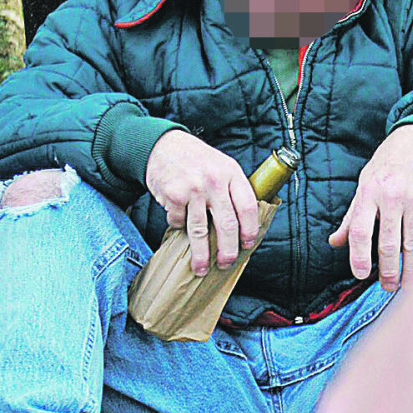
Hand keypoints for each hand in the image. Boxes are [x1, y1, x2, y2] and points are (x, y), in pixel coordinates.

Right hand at [145, 130, 258, 274]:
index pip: (248, 207)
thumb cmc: (196, 159)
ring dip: (201, 255)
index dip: (250, 230)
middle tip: (226, 263)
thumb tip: (243, 225)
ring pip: (201, 231)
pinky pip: (179, 222)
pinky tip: (179, 222)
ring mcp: (194, 189)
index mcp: (231, 172)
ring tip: (200, 268)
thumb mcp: (221, 165)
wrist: (163, 145)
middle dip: (227, 251)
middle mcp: (215, 181)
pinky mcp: (174, 196)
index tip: (247, 245)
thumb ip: (232, 189)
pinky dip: (179, 227)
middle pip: (227, 225)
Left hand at [328, 124, 412, 289]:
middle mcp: (392, 196)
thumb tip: (335, 242)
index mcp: (369, 192)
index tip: (360, 274)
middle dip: (387, 271)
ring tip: (406, 285)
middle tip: (387, 287)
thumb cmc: (390, 163)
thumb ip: (352, 216)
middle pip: (388, 243)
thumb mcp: (364, 183)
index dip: (359, 256)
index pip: (360, 230)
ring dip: (410, 270)